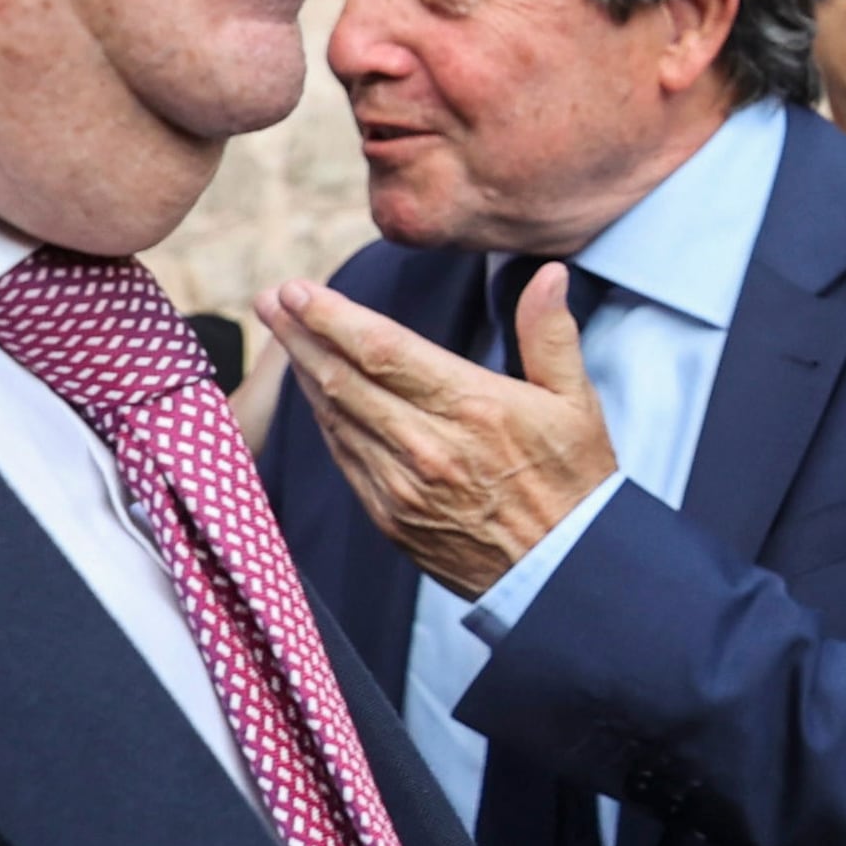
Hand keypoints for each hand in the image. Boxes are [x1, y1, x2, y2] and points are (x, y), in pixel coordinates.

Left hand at [260, 266, 622, 599]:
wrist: (562, 571)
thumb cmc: (574, 481)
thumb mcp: (576, 402)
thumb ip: (551, 334)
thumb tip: (550, 274)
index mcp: (472, 407)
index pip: (381, 349)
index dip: (331, 316)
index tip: (297, 290)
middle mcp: (427, 445)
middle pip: (343, 378)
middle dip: (300, 334)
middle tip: (269, 300)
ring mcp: (401, 485)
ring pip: (336, 417)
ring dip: (304, 373)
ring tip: (284, 337)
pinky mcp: (390, 517)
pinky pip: (345, 457)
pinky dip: (325, 420)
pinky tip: (316, 395)